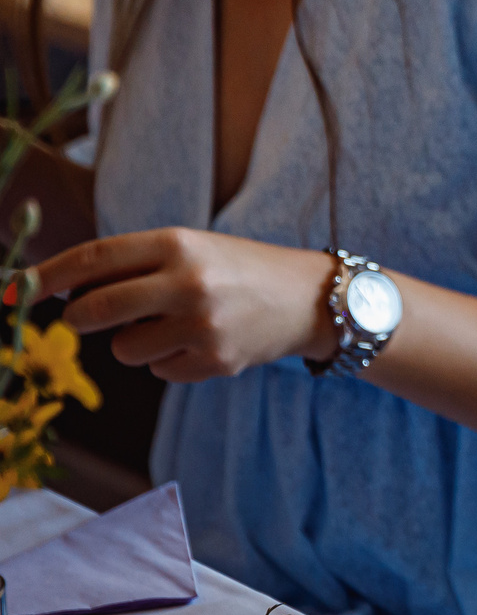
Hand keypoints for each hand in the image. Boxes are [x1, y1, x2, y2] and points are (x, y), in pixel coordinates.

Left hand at [34, 230, 334, 381]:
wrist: (309, 297)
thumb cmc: (238, 269)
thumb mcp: (193, 248)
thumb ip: (135, 264)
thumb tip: (62, 290)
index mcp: (179, 243)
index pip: (94, 259)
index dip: (47, 276)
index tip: (16, 290)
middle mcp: (188, 282)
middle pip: (93, 310)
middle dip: (80, 318)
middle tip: (87, 317)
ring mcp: (202, 324)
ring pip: (123, 349)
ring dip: (134, 342)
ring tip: (173, 325)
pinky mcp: (215, 361)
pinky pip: (158, 370)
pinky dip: (169, 360)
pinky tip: (201, 342)